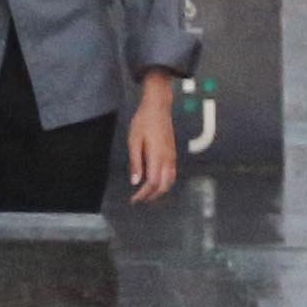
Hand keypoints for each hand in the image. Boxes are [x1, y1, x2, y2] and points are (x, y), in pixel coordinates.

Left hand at [124, 72, 182, 201]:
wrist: (158, 107)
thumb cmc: (144, 121)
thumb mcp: (134, 140)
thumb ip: (135, 162)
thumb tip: (135, 181)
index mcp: (157, 156)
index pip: (153, 183)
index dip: (143, 194)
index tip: (134, 199)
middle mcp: (167, 158)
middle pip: (164, 185)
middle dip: (152, 196)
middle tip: (140, 200)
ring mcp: (172, 156)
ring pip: (170, 181)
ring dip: (160, 191)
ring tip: (147, 194)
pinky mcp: (173, 153)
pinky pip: (172, 173)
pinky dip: (165, 182)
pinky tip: (156, 182)